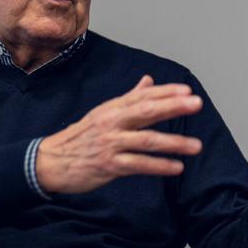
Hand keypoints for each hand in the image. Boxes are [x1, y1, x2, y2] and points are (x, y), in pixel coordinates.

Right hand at [36, 75, 203, 194]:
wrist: (51, 161)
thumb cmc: (81, 137)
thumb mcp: (103, 113)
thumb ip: (129, 98)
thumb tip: (149, 80)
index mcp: (112, 108)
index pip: (143, 96)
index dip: (166, 92)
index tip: (187, 91)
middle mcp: (112, 123)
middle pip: (146, 111)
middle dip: (173, 107)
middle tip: (196, 104)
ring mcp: (110, 144)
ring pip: (146, 140)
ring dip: (173, 143)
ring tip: (196, 146)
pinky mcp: (109, 165)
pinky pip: (138, 165)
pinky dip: (159, 166)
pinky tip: (176, 167)